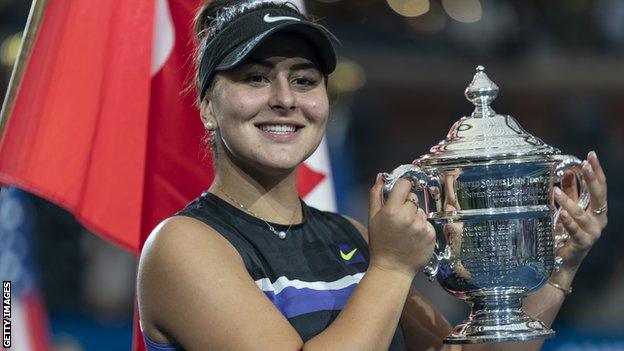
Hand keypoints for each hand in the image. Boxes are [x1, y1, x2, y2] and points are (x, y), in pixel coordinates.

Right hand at [367, 175, 435, 276]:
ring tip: (405, 231)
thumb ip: (376, 194)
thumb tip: (381, 176)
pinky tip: (413, 238)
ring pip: (420, 211)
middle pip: (413, 198)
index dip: (403, 187)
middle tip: (398, 220)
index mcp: (391, 210)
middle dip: (406, 205)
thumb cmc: (380, 244)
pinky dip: (421, 228)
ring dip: (414, 218)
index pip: (405, 184)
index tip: (401, 192)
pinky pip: (427, 223)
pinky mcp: (431, 235)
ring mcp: (420, 226)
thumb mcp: (372, 217)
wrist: (392, 269)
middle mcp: (407, 217)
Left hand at [554, 151, 607, 271]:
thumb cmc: (565, 232)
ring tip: (556, 191)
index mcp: (597, 210)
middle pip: (598, 196)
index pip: (600, 187)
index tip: (591, 155)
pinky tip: (560, 213)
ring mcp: (592, 233)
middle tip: (585, 164)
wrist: (561, 259)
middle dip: (592, 179)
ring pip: (582, 214)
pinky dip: (568, 221)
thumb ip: (569, 190)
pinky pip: (575, 231)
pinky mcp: (583, 244)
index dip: (597, 171)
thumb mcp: (567, 207)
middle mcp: (598, 220)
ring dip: (568, 201)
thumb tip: (569, 170)